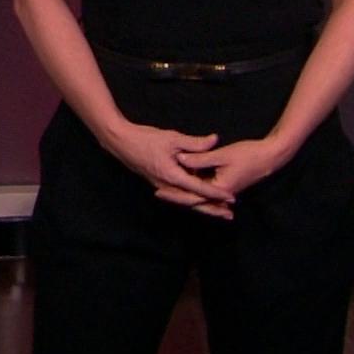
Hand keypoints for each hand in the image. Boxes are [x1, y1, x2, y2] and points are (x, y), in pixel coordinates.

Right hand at [97, 122, 233, 209]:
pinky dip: (192, 198)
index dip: (216, 194)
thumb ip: (195, 143)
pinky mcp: (160, 183)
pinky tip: (202, 198)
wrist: (122, 142)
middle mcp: (167, 186)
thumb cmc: (146, 139)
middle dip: (212, 208)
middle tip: (229, 214)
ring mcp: (162, 187)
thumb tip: (215, 140)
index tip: (231, 198)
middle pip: (193, 202)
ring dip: (203, 206)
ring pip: (186, 201)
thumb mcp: (173, 138)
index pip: (198, 189)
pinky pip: (179, 195)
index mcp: (172, 176)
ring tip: (220, 210)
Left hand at [170, 136, 299, 218]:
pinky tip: (187, 185)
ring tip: (167, 191)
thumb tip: (180, 158)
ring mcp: (225, 191)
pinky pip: (208, 190)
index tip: (158, 190)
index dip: (174, 193)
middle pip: (195, 198)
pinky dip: (197, 190)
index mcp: (219, 188)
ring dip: (186, 194)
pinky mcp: (227, 185)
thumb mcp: (222, 154)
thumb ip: (200, 157)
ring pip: (201, 195)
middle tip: (157, 193)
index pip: (192, 195)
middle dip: (176, 196)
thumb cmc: (248, 153)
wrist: (271, 156)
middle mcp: (221, 194)